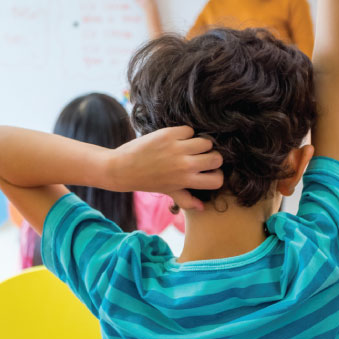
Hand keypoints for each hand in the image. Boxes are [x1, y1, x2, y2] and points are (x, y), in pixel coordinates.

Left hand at [107, 126, 222, 209]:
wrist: (122, 168)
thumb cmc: (146, 181)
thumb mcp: (168, 192)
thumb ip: (186, 200)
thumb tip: (202, 207)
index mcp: (186, 181)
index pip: (217, 179)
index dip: (216, 174)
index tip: (209, 171)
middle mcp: (184, 165)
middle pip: (216, 158)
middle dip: (211, 157)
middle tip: (201, 156)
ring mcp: (177, 148)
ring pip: (206, 142)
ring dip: (200, 143)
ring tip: (190, 146)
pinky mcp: (169, 134)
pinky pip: (190, 130)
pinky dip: (186, 133)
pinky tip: (177, 138)